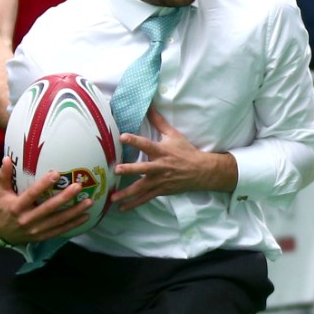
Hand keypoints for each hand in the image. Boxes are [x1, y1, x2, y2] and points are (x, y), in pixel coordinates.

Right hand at [0, 156, 90, 243]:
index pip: (31, 194)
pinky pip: (61, 230)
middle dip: (65, 198)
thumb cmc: (5, 209)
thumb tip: (7, 159)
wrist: (4, 234)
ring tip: (88, 201)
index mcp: (17, 207)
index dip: (43, 185)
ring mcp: (37, 230)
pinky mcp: (44, 236)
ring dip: (75, 212)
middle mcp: (28, 219)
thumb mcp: (1, 192)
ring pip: (58, 220)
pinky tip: (86, 216)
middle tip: (78, 187)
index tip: (56, 174)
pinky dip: (74, 224)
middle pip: (49, 208)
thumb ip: (4, 176)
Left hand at [112, 107, 235, 210]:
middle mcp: (159, 166)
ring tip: (113, 197)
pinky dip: (133, 204)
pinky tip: (121, 208)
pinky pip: (145, 198)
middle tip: (117, 170)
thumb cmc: (185, 151)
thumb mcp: (173, 135)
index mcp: (161, 151)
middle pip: (143, 169)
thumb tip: (149, 105)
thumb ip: (158, 121)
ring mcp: (159, 180)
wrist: (201, 171)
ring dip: (127, 193)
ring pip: (142, 187)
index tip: (122, 137)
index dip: (135, 140)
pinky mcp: (160, 190)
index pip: (146, 144)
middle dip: (130, 170)